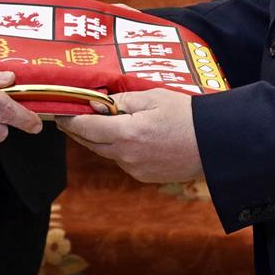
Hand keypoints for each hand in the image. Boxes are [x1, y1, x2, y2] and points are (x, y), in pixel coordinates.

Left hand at [57, 89, 202, 183]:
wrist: (214, 144)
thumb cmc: (186, 115)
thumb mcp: (153, 97)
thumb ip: (122, 102)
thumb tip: (99, 105)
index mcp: (126, 134)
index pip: (85, 128)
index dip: (69, 120)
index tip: (59, 112)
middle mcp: (126, 156)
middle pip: (90, 144)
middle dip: (78, 131)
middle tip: (70, 118)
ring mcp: (135, 169)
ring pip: (106, 153)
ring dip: (98, 140)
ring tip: (97, 123)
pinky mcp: (144, 176)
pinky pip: (122, 161)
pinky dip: (118, 149)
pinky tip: (126, 137)